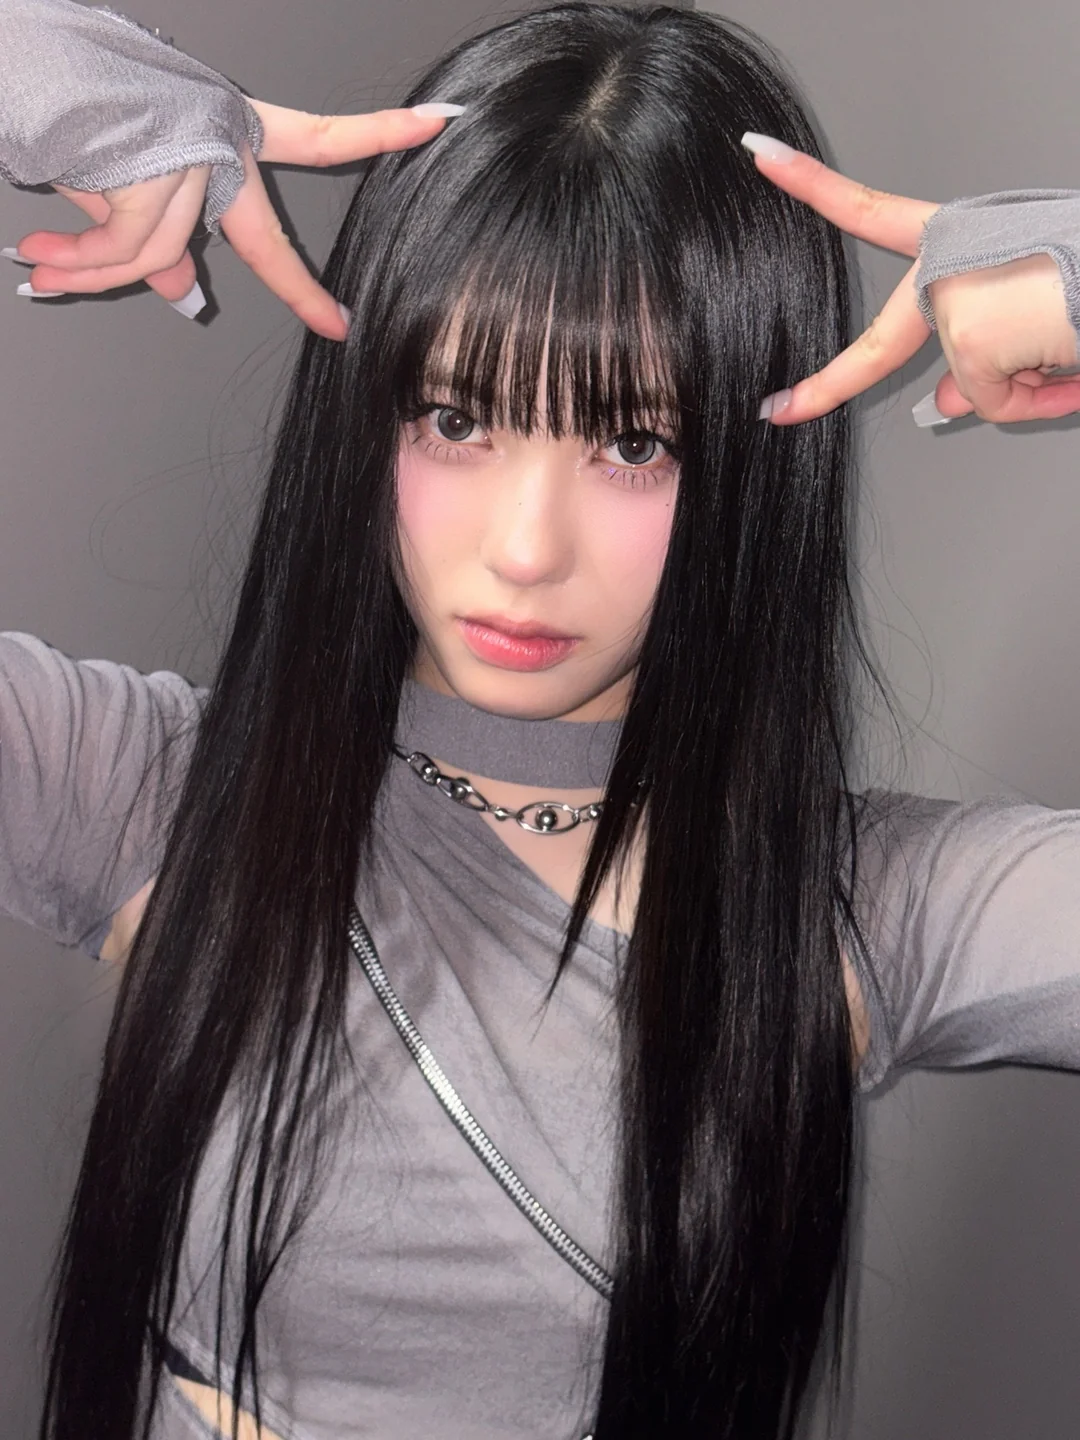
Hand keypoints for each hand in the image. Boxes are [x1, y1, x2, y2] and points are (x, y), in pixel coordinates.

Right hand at [10, 101, 456, 339]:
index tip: (433, 127)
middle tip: (338, 325)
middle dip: (301, 290)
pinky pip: (129, 251)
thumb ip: (168, 235)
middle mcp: (222, 137)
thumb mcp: (133, 181)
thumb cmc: (82, 113)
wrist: (28, 72)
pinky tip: (43, 264)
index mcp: (231, 128)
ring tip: (46, 267)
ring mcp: (191, 154)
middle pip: (264, 236)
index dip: (378, 134)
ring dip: (96, 270)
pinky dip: (82, 265)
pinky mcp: (154, 171)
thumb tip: (183, 287)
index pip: (321, 135)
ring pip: (160, 254)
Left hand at [743, 139, 1079, 425]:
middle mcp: (947, 256)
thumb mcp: (1029, 307)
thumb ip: (978, 357)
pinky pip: (997, 401)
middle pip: (880, 346)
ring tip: (1067, 343)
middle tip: (777, 411)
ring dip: (1028, 384)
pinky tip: (1068, 360)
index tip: (760, 157)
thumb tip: (947, 405)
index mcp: (958, 233)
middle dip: (826, 388)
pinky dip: (1041, 399)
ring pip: (973, 383)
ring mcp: (952, 295)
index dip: (811, 184)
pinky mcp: (970, 337)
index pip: (871, 210)